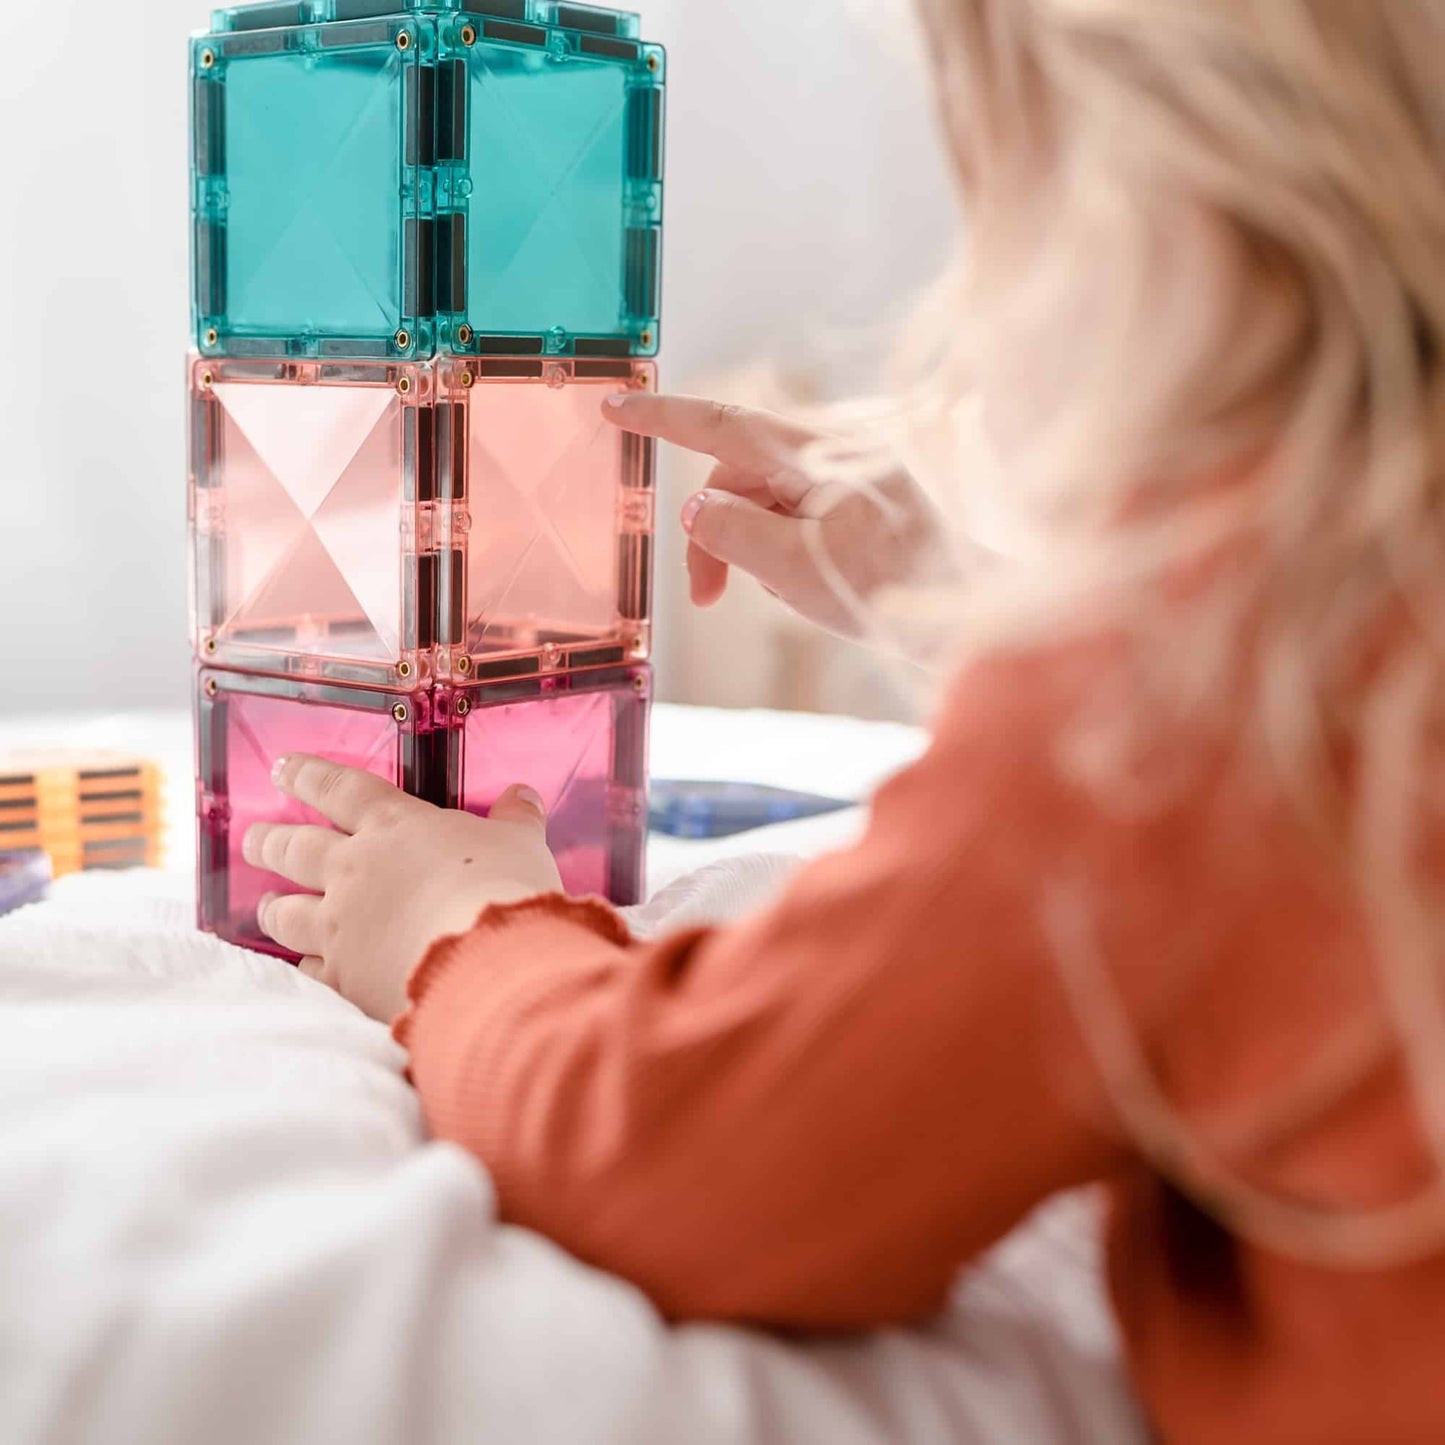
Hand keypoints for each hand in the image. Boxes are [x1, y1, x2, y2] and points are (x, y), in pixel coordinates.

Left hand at [243, 756, 562, 1023]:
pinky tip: (304, 967)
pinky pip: (310, 971)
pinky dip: (305, 966)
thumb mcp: (520, 844)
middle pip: (296, 849)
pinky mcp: (344, 978)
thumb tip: (522, 795)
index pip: (340, 789)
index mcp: (394, 826)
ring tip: (266, 905)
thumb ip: (516, 819)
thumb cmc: (504, 888)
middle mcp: (354, 870)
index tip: (282, 768)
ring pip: (287, 911)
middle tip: (254, 839)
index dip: (308, 775)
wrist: (485, 962)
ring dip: (273, 906)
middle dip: (270, 841)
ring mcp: (341, 926)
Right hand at [603, 392, 957, 640]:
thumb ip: (732, 533)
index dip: (663, 416)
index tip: (617, 403)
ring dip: (753, 541)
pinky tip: (808, 577)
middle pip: (739, 471)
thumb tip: (693, 507)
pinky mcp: (865, 485)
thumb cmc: (889, 592)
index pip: (722, 424)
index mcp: (817, 453)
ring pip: (765, 493)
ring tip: (783, 589)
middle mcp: (835, 444)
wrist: (966, 610)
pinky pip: (798, 503)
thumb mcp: (794, 571)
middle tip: (708, 595)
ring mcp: (852, 463)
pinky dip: (784, 539)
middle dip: (715, 529)